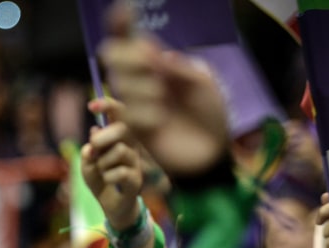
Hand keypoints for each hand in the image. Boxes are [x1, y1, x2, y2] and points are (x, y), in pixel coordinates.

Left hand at [81, 98, 142, 229]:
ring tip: (102, 172)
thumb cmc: (100, 181)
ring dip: (103, 163)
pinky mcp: (136, 179)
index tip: (91, 106)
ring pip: (119, 151)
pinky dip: (107, 177)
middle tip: (94, 147)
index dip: (108, 106)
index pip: (119, 115)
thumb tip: (94, 134)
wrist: (111, 206)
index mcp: (118, 138)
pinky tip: (108, 182)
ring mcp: (135, 162)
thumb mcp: (87, 165)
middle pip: (123, 128)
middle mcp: (131, 146)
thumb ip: (88, 151)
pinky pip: (120, 172)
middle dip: (103, 136)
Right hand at [100, 3, 229, 176]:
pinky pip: (130, 113)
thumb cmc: (211, 115)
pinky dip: (146, 114)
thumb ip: (177, 68)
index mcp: (159, 66)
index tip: (120, 11)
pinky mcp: (134, 128)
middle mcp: (143, 81)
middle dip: (129, 59)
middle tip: (151, 67)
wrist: (211, 152)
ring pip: (123, 84)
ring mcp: (136, 104)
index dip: (123, 26)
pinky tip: (160, 122)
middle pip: (116, 57)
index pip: (134, 41)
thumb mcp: (202, 84)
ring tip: (163, 103)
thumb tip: (149, 51)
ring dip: (143, 89)